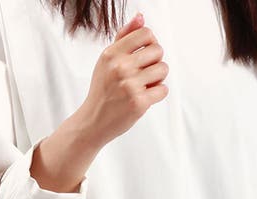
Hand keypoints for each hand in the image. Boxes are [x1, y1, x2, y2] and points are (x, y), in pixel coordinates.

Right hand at [29, 12, 167, 192]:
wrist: (93, 122)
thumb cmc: (102, 91)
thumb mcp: (106, 61)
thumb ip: (124, 38)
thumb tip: (141, 18)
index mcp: (112, 54)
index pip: (146, 33)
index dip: (151, 43)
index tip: (146, 54)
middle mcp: (120, 68)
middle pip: (158, 51)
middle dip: (155, 61)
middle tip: (145, 73)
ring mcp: (130, 86)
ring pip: (163, 70)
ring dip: (158, 78)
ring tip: (145, 85)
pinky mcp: (139, 103)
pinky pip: (163, 90)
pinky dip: (157, 94)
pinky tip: (146, 97)